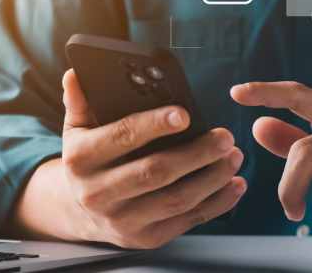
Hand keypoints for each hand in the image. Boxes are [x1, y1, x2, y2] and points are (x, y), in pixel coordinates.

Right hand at [15, 69, 245, 248]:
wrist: (77, 210)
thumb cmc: (87, 160)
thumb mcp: (77, 128)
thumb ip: (80, 101)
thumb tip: (77, 74)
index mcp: (81, 158)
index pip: (122, 137)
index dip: (154, 125)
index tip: (184, 114)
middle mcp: (99, 193)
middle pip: (155, 172)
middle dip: (196, 153)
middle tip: (224, 136)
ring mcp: (123, 219)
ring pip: (176, 199)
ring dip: (212, 177)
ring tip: (234, 156)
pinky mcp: (145, 238)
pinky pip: (187, 220)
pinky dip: (216, 203)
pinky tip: (234, 184)